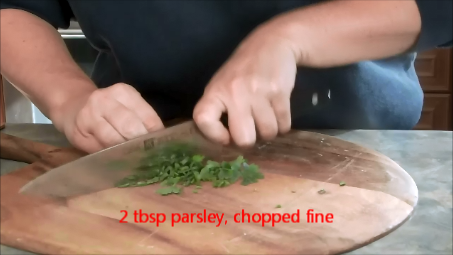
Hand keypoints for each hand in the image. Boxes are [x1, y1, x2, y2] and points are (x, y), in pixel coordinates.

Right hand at [56, 83, 163, 152]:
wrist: (73, 106)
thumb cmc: (108, 110)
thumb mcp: (126, 106)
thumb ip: (142, 119)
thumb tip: (161, 140)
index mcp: (123, 92)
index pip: (147, 116)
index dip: (155, 134)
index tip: (161, 145)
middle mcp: (104, 100)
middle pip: (130, 127)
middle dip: (140, 143)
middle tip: (147, 154)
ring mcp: (89, 116)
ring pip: (114, 140)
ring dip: (126, 152)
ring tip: (134, 158)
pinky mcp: (78, 133)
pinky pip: (100, 149)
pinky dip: (111, 156)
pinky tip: (117, 158)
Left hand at [193, 28, 297, 146]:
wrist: (273, 43)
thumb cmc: (243, 70)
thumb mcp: (223, 84)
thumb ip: (220, 110)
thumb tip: (227, 144)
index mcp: (216, 91)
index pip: (204, 120)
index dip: (214, 135)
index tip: (226, 136)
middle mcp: (235, 92)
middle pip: (243, 139)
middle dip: (250, 140)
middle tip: (252, 129)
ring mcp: (258, 92)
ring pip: (267, 133)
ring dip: (269, 131)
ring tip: (267, 118)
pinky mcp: (280, 92)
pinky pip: (283, 125)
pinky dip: (283, 125)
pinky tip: (278, 113)